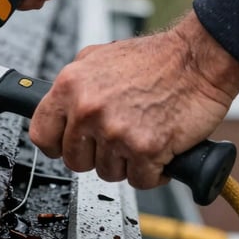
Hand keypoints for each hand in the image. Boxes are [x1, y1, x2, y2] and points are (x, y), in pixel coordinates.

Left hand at [29, 12, 238, 187]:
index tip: (65, 146)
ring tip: (141, 134)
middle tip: (117, 138)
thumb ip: (75, 85)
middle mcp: (88, 109)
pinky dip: (152, 172)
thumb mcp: (99, 57)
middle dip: (96, 155)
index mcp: (70, 86)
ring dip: (126, 162)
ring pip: (108, 173)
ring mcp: (115, 131)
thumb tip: (59, 108)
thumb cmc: (154, 59)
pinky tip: (159, 149)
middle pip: (75, 160)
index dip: (55, 145)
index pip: (41, 134)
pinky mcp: (145, 149)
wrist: (197, 59)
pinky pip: (140, 181)